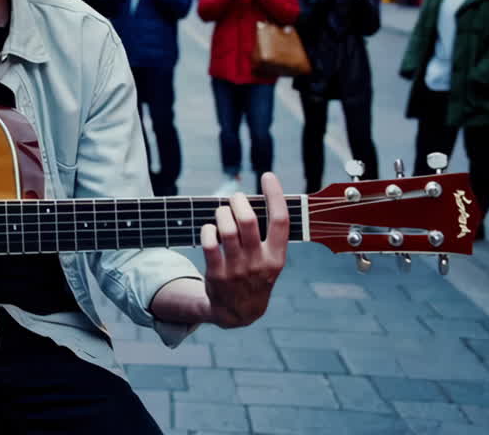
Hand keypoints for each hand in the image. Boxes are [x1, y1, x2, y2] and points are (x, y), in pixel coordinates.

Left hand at [199, 173, 288, 327]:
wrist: (240, 313)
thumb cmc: (256, 275)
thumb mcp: (271, 260)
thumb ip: (267, 234)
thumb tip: (255, 198)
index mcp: (277, 257)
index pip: (280, 221)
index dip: (274, 195)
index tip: (267, 176)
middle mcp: (259, 263)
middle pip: (248, 221)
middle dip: (238, 201)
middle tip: (235, 197)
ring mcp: (237, 270)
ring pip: (227, 230)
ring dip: (221, 213)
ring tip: (222, 212)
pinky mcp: (217, 275)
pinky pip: (210, 244)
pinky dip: (208, 230)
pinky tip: (210, 229)